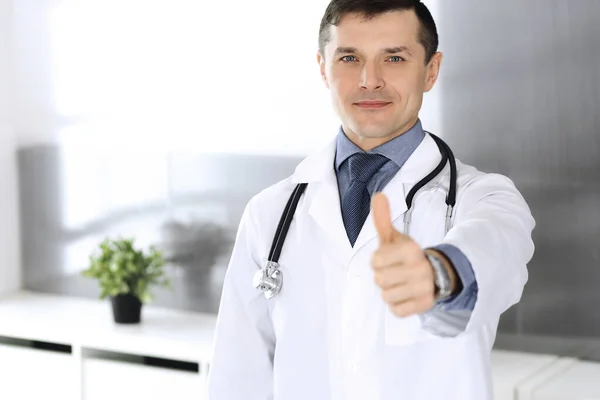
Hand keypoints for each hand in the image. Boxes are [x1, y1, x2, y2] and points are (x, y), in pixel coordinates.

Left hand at [371, 192, 437, 317]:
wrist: (434, 274)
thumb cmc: (406, 255)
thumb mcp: (394, 237)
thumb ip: (383, 219)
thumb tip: (378, 195)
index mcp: (411, 250)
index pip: (375, 261)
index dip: (377, 261)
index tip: (389, 259)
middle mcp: (420, 269)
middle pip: (379, 280)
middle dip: (382, 277)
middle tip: (395, 272)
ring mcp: (423, 288)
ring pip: (386, 296)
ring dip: (390, 291)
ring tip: (400, 284)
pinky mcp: (424, 306)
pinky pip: (397, 311)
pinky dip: (397, 305)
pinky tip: (405, 295)